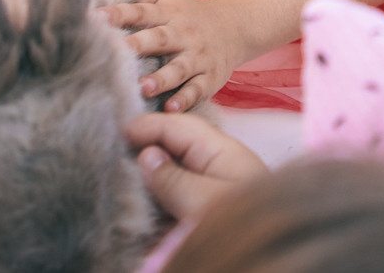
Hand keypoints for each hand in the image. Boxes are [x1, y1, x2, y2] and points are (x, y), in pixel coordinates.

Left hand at [108, 0, 254, 111]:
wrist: (238, 25)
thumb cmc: (193, 14)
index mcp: (170, 14)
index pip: (142, 12)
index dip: (119, 14)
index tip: (96, 18)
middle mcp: (184, 34)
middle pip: (160, 39)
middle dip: (138, 46)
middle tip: (116, 53)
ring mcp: (198, 57)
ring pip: (178, 69)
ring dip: (161, 79)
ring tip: (142, 88)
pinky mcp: (210, 77)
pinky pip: (197, 89)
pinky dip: (185, 99)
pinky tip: (170, 109)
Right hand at [124, 110, 267, 221]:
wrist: (269, 257)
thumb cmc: (244, 224)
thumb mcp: (205, 202)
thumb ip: (174, 179)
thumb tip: (146, 155)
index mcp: (221, 151)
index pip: (180, 127)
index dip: (149, 126)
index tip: (117, 132)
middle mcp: (218, 164)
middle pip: (177, 147)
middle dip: (148, 147)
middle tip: (114, 154)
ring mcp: (216, 188)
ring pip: (177, 171)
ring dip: (153, 175)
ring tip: (123, 178)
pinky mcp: (212, 211)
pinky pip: (182, 196)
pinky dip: (163, 197)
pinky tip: (144, 204)